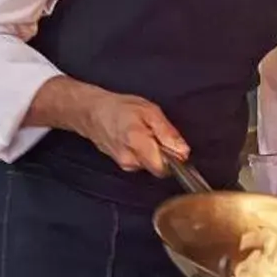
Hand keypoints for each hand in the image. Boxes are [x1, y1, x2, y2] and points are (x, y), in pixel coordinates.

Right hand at [31, 78, 188, 173]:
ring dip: (153, 153)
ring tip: (145, 134)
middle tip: (156, 135)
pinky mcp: (122, 165)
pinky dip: (144, 153)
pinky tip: (137, 140)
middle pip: (159, 168)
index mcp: (138, 144)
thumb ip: (167, 132)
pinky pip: (141, 163)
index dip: (175, 159)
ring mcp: (124, 164)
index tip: (175, 147)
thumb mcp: (150, 111)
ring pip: (150, 165)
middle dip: (164, 154)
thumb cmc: (120, 108)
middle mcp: (130, 160)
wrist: (92, 112)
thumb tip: (183, 151)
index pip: (164, 168)